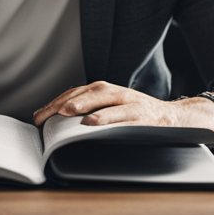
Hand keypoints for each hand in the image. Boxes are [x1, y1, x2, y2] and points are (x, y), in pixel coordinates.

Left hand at [33, 81, 206, 128]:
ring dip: (84, 105)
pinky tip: (93, 123)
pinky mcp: (142, 116)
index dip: (56, 103)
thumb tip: (56, 120)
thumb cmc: (137, 115)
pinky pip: (123, 117)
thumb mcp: (112, 109)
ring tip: (67, 112)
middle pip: (87, 93)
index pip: (75, 94)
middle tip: (46, 113)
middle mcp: (116, 93)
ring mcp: (130, 103)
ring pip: (105, 100)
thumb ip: (89, 111)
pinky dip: (107, 119)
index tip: (39, 116)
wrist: (174, 117)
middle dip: (65, 102)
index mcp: (106, 91)